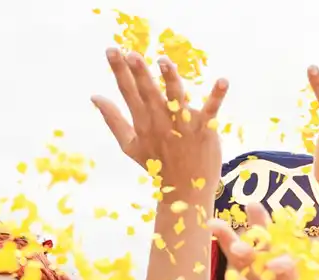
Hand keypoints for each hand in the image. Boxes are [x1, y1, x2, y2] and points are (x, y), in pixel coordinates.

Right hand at [92, 48, 228, 192]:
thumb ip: (112, 119)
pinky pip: (211, 110)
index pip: (128, 92)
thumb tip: (94, 96)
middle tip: (130, 53)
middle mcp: (161, 122)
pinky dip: (217, 96)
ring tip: (163, 62)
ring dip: (170, 80)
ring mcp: (183, 126)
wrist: (184, 190)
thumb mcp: (129, 144)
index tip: (111, 50)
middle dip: (139, 73)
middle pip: (148, 93)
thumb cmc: (156, 164)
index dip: (119, 71)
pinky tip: (223, 81)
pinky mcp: (205, 129)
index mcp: (142, 123)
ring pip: (176, 99)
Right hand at [212, 204, 318, 279]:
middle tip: (241, 246)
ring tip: (280, 261)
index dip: (228, 243)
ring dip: (287, 272)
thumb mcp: (283, 269)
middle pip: (264, 273)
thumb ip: (269, 239)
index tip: (213, 223)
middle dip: (252, 259)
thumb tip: (251, 203)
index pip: (244, 262)